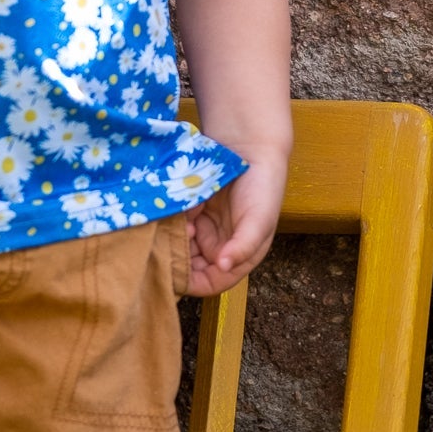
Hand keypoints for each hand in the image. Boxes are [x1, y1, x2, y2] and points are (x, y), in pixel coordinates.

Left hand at [185, 152, 286, 297]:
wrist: (249, 148)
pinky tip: (176, 210)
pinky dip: (169, 222)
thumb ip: (243, 246)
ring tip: (181, 222)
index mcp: (236, 257)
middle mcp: (216, 248)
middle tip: (175, 240)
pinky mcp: (190, 212)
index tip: (175, 271)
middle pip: (187, 267)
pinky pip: (172, 225)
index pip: (209, 283)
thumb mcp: (259, 221)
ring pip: (177, 247)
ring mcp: (202, 230)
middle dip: (177, 259)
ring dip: (172, 240)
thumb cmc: (263, 189)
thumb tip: (224, 266)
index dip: (192, 283)